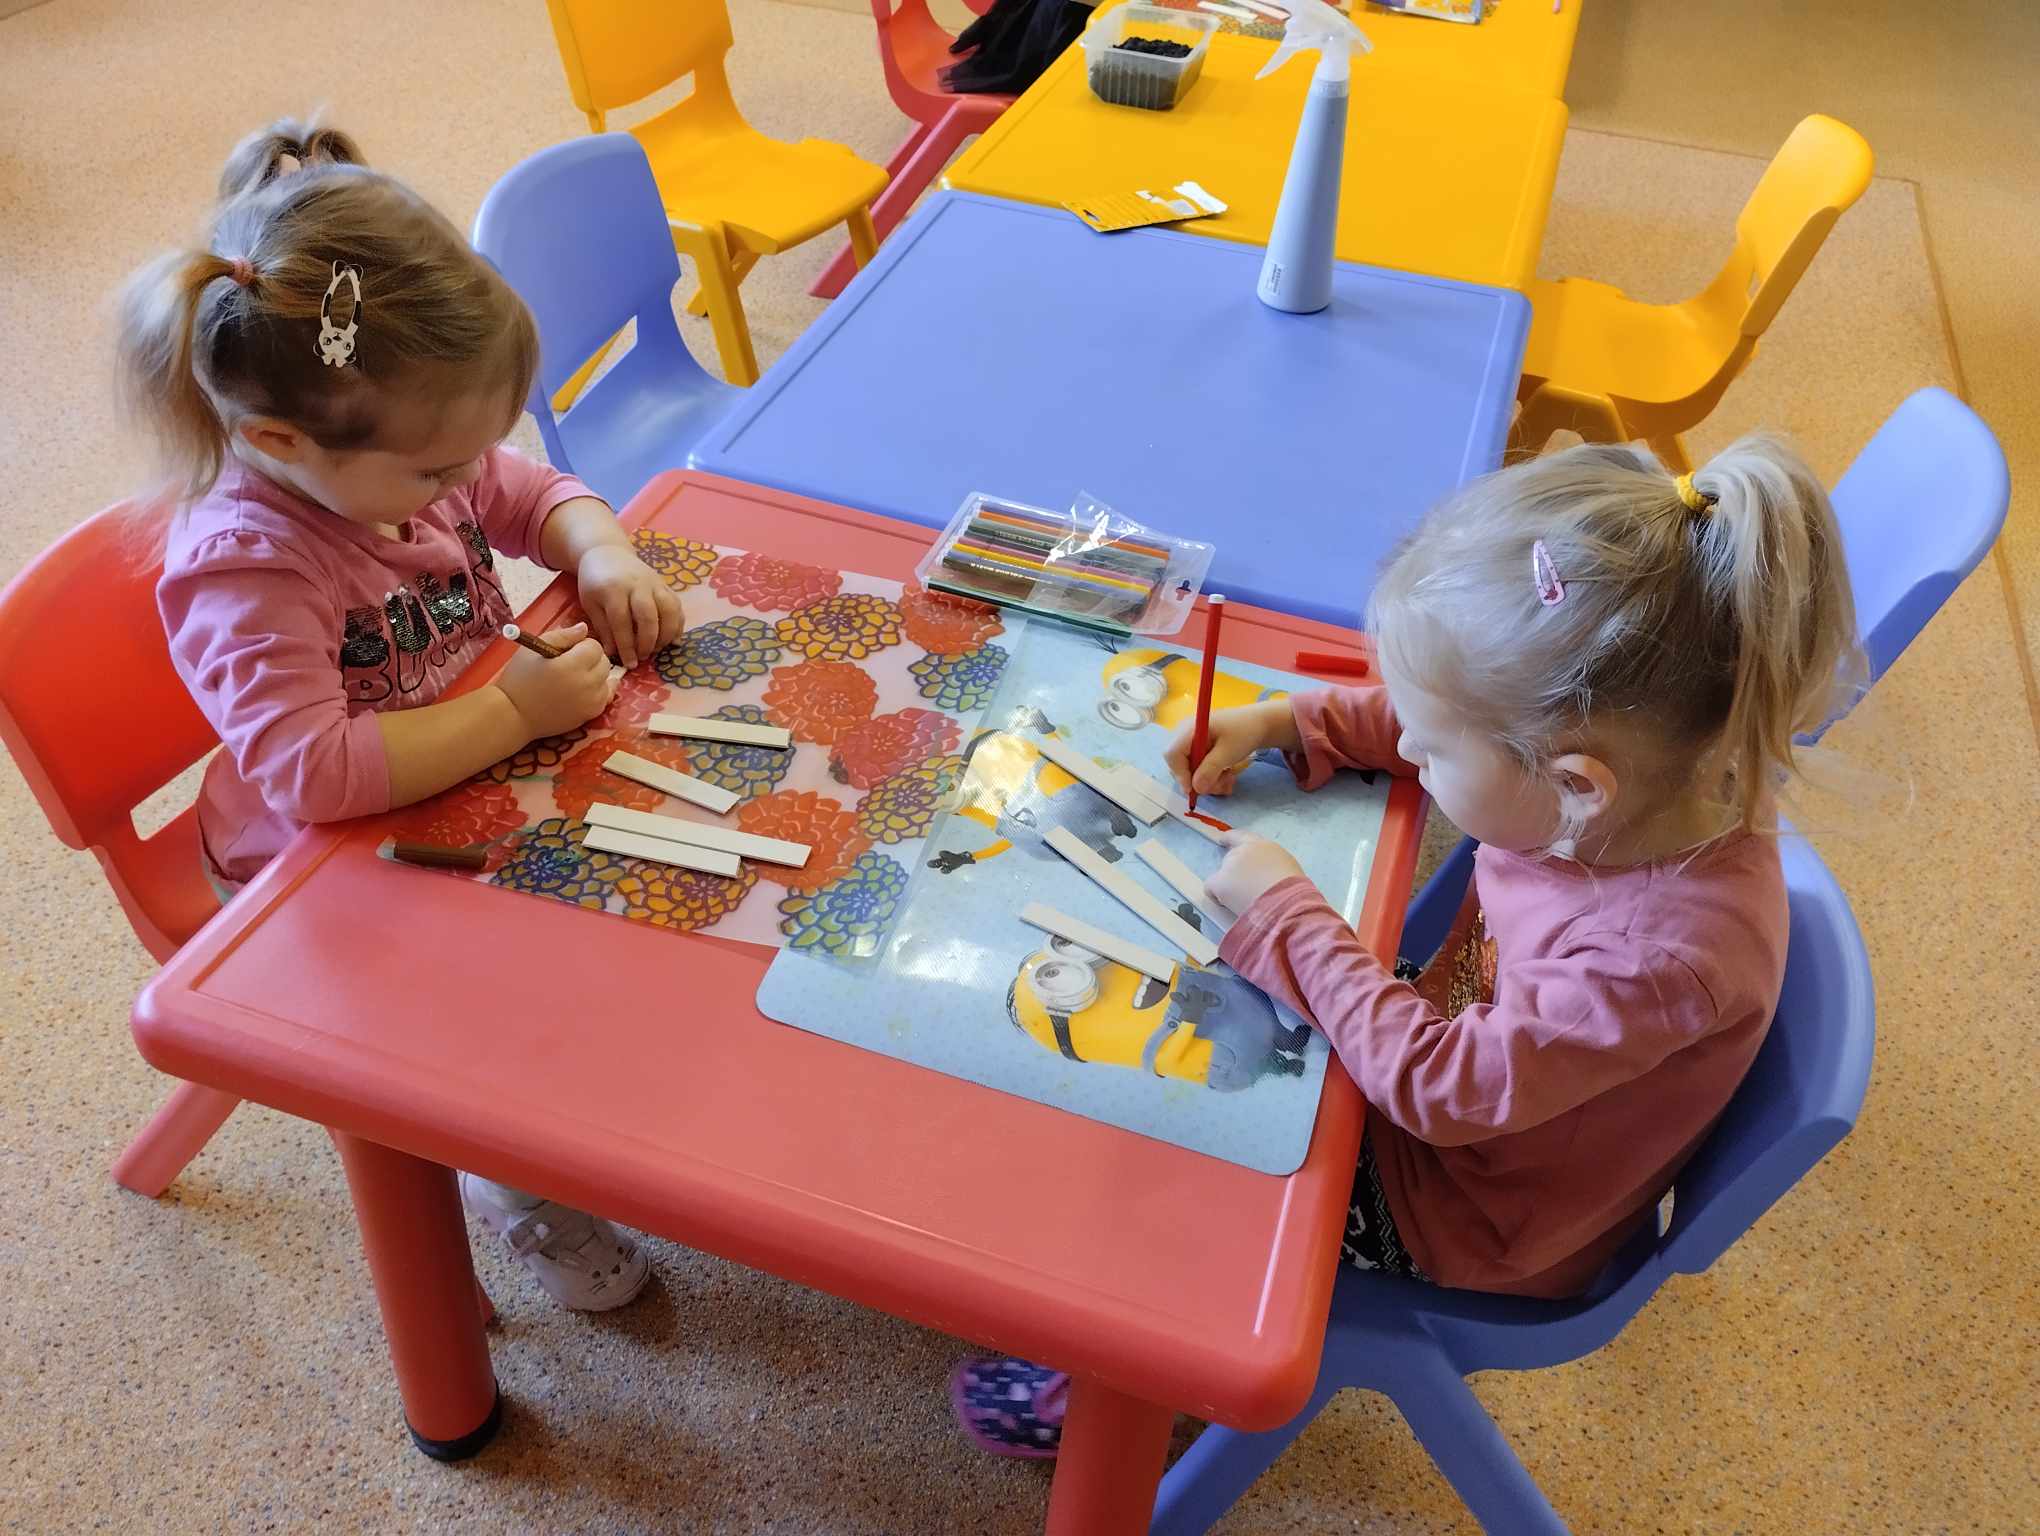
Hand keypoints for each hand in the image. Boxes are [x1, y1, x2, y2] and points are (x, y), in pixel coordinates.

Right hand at [493, 623, 620, 739]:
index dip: (581, 645)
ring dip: (595, 675)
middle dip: (591, 659)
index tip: (566, 651)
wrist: (513, 714)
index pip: (594, 646)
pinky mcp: (590, 714)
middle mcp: (586, 683)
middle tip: (569, 663)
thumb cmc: (519, 678)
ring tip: (573, 678)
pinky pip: (606, 697)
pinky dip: (598, 691)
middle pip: (604, 662)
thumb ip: (563, 635)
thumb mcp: (535, 648)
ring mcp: (591, 701)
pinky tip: (581, 690)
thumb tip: (584, 628)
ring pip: (607, 679)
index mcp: (572, 665)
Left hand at [575, 545, 684, 668]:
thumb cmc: (595, 581)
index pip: (622, 621)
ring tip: (657, 649)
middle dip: (648, 641)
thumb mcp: (590, 603)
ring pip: (669, 610)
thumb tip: (613, 653)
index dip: (627, 645)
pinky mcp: (665, 584)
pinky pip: (677, 606)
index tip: (629, 664)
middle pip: (648, 616)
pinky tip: (672, 640)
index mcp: (613, 589)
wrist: (607, 552)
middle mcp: (637, 585)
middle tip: (643, 657)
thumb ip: (603, 627)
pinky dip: (678, 625)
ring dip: (666, 634)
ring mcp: (655, 583)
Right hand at [1164, 699, 1299, 798]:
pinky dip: (1211, 776)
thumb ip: (1210, 770)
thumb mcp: (1228, 752)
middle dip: (1199, 780)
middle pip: (1179, 764)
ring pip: (1190, 770)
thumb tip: (1196, 788)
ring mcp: (1191, 742)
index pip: (1172, 754)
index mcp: (1190, 728)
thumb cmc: (1244, 732)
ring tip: (1228, 779)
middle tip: (1220, 786)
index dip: (1180, 774)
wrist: (1258, 724)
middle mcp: (1185, 734)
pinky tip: (1226, 775)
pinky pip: (1197, 768)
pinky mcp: (1198, 749)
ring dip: (1209, 780)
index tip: (1194, 790)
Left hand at [1206, 829, 1307, 913]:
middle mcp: (1244, 851)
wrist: (1285, 902)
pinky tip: (1228, 905)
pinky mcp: (1220, 882)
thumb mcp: (1287, 868)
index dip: (1231, 839)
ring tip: (1245, 901)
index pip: (1241, 837)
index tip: (1223, 840)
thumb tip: (1266, 875)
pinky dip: (1217, 896)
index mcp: (1263, 846)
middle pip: (1232, 858)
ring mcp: (1230, 865)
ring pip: (1224, 874)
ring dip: (1231, 885)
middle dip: (1236, 871)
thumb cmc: (1294, 889)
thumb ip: (1272, 866)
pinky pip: (1211, 888)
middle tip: (1246, 888)